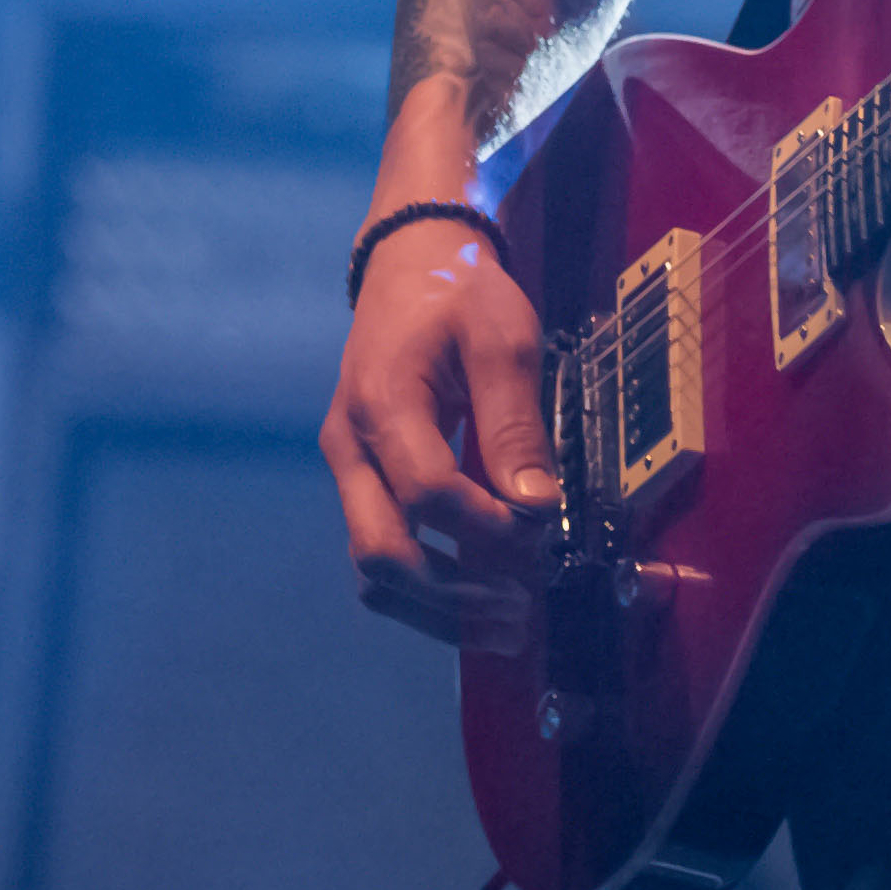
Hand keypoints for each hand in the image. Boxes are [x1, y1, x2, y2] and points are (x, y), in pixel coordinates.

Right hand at [322, 208, 558, 651]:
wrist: (409, 262)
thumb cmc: (459, 292)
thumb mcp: (501, 337)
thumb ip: (514, 422)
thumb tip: (535, 507)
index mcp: (383, 403)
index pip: (428, 492)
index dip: (487, 527)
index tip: (541, 530)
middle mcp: (350, 445)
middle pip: (382, 554)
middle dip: (453, 599)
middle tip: (520, 616)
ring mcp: (349, 467)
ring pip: (374, 569)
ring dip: (437, 610)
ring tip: (506, 627)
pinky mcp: (362, 479)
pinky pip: (384, 548)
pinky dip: (427, 587)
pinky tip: (479, 600)